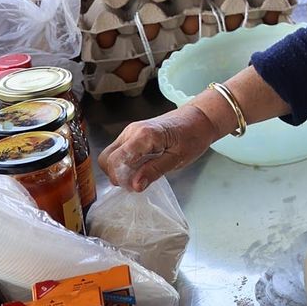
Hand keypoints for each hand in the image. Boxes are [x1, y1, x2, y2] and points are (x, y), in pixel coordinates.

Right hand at [99, 103, 220, 191]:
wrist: (199, 119)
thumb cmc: (193, 137)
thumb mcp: (177, 159)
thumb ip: (154, 171)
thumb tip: (134, 186)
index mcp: (143, 135)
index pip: (116, 160)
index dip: (121, 178)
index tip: (135, 187)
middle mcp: (132, 131)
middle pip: (107, 157)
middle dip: (116, 175)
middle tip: (135, 184)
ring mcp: (130, 131)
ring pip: (110, 154)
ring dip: (119, 169)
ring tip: (140, 176)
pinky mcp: (132, 134)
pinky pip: (119, 151)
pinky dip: (124, 163)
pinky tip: (140, 168)